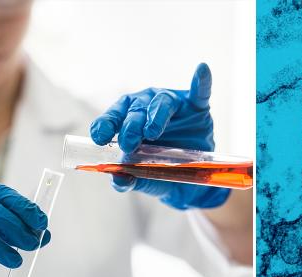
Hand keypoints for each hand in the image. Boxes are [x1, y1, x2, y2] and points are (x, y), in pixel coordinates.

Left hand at [89, 63, 228, 208]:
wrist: (189, 179)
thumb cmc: (159, 169)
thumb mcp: (143, 178)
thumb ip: (128, 180)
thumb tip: (118, 180)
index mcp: (128, 119)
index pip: (112, 117)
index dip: (105, 124)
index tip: (100, 137)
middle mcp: (147, 106)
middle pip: (136, 109)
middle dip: (130, 126)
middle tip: (129, 143)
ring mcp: (174, 105)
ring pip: (162, 101)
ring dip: (156, 115)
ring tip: (152, 131)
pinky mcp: (197, 108)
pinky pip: (199, 93)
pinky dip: (201, 82)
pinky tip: (201, 70)